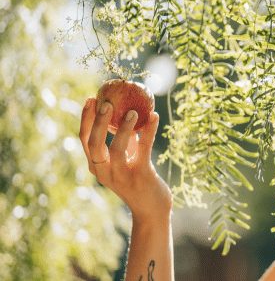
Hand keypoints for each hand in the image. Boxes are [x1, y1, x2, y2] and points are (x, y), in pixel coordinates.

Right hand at [79, 98, 171, 221]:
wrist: (152, 210)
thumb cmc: (139, 181)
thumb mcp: (127, 160)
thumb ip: (125, 141)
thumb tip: (128, 112)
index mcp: (97, 166)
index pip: (85, 140)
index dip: (86, 119)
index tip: (91, 99)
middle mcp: (104, 172)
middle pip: (94, 143)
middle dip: (98, 121)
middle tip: (105, 102)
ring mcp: (121, 176)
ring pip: (117, 148)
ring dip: (124, 128)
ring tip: (133, 111)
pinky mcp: (141, 176)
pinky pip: (144, 149)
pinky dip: (149, 131)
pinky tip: (155, 117)